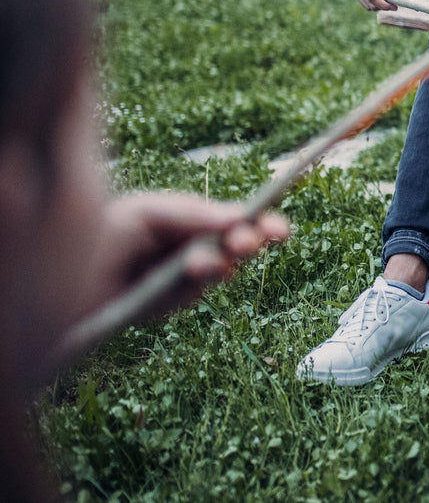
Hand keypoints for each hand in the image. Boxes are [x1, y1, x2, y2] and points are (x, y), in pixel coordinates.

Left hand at [91, 193, 289, 321]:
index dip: (258, 221)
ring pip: (215, 272)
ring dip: (219, 263)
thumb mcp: (147, 214)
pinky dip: (192, 284)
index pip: (227, 219)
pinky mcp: (163, 305)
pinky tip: (189, 274)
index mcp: (181, 221)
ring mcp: (175, 279)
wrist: (54, 279)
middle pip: (230, 246)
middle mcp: (183, 249)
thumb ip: (192, 215)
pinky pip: (189, 296)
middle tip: (263, 241)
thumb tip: (238, 218)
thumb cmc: (97, 235)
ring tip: (212, 259)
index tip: (283, 228)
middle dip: (250, 242)